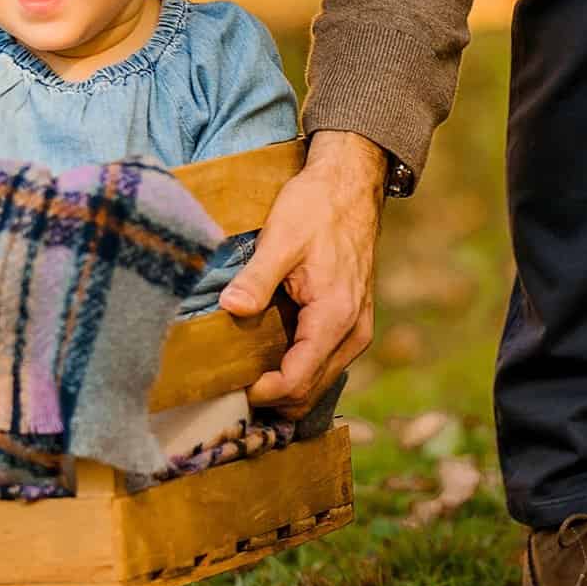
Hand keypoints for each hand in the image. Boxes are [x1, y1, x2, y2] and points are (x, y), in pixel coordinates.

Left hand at [218, 130, 386, 415]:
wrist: (350, 186)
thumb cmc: (316, 208)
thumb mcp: (280, 238)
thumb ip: (257, 278)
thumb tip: (230, 309)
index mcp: (335, 316)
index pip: (299, 379)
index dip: (266, 393)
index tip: (233, 388)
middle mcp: (353, 332)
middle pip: (310, 392)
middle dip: (274, 399)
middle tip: (230, 390)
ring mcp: (356, 330)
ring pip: (319, 381)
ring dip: (286, 388)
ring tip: (245, 378)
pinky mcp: (351, 323)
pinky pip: (325, 363)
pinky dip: (298, 371)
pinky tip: (268, 360)